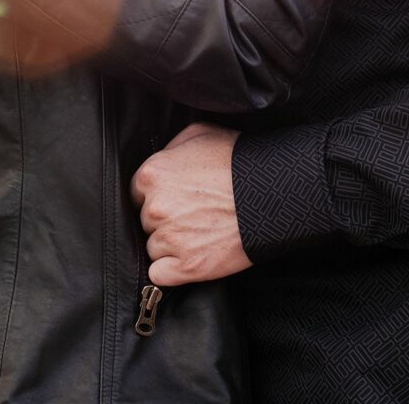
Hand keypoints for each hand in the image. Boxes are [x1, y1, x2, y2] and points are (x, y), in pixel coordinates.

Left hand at [131, 123, 251, 286]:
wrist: (272, 194)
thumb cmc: (239, 160)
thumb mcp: (200, 134)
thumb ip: (171, 148)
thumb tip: (162, 159)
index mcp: (152, 174)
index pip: (136, 193)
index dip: (156, 196)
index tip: (174, 198)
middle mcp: (155, 207)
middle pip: (145, 220)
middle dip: (165, 218)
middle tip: (194, 213)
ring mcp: (170, 238)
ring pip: (154, 247)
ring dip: (171, 244)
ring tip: (199, 232)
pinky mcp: (187, 266)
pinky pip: (159, 274)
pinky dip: (171, 270)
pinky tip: (190, 255)